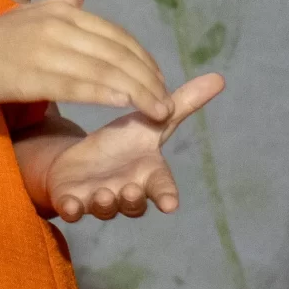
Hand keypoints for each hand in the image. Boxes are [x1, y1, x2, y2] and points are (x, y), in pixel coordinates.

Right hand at [0, 0, 172, 120]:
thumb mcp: (27, 14)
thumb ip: (57, 4)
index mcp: (62, 13)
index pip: (117, 35)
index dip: (143, 59)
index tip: (160, 81)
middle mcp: (59, 26)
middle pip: (117, 53)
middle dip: (148, 79)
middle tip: (168, 103)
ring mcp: (45, 50)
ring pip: (103, 70)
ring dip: (137, 92)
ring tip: (159, 112)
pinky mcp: (30, 76)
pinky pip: (77, 85)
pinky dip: (106, 94)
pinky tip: (126, 105)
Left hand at [44, 73, 226, 219]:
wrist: (78, 162)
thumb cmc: (120, 145)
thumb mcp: (150, 123)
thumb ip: (182, 105)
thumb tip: (220, 78)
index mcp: (147, 175)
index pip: (162, 187)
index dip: (166, 196)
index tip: (171, 204)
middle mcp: (126, 193)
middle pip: (135, 204)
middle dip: (134, 200)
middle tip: (131, 190)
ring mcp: (99, 200)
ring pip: (106, 209)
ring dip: (106, 204)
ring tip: (103, 193)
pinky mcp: (72, 201)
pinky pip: (73, 211)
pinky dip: (71, 210)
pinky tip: (68, 204)